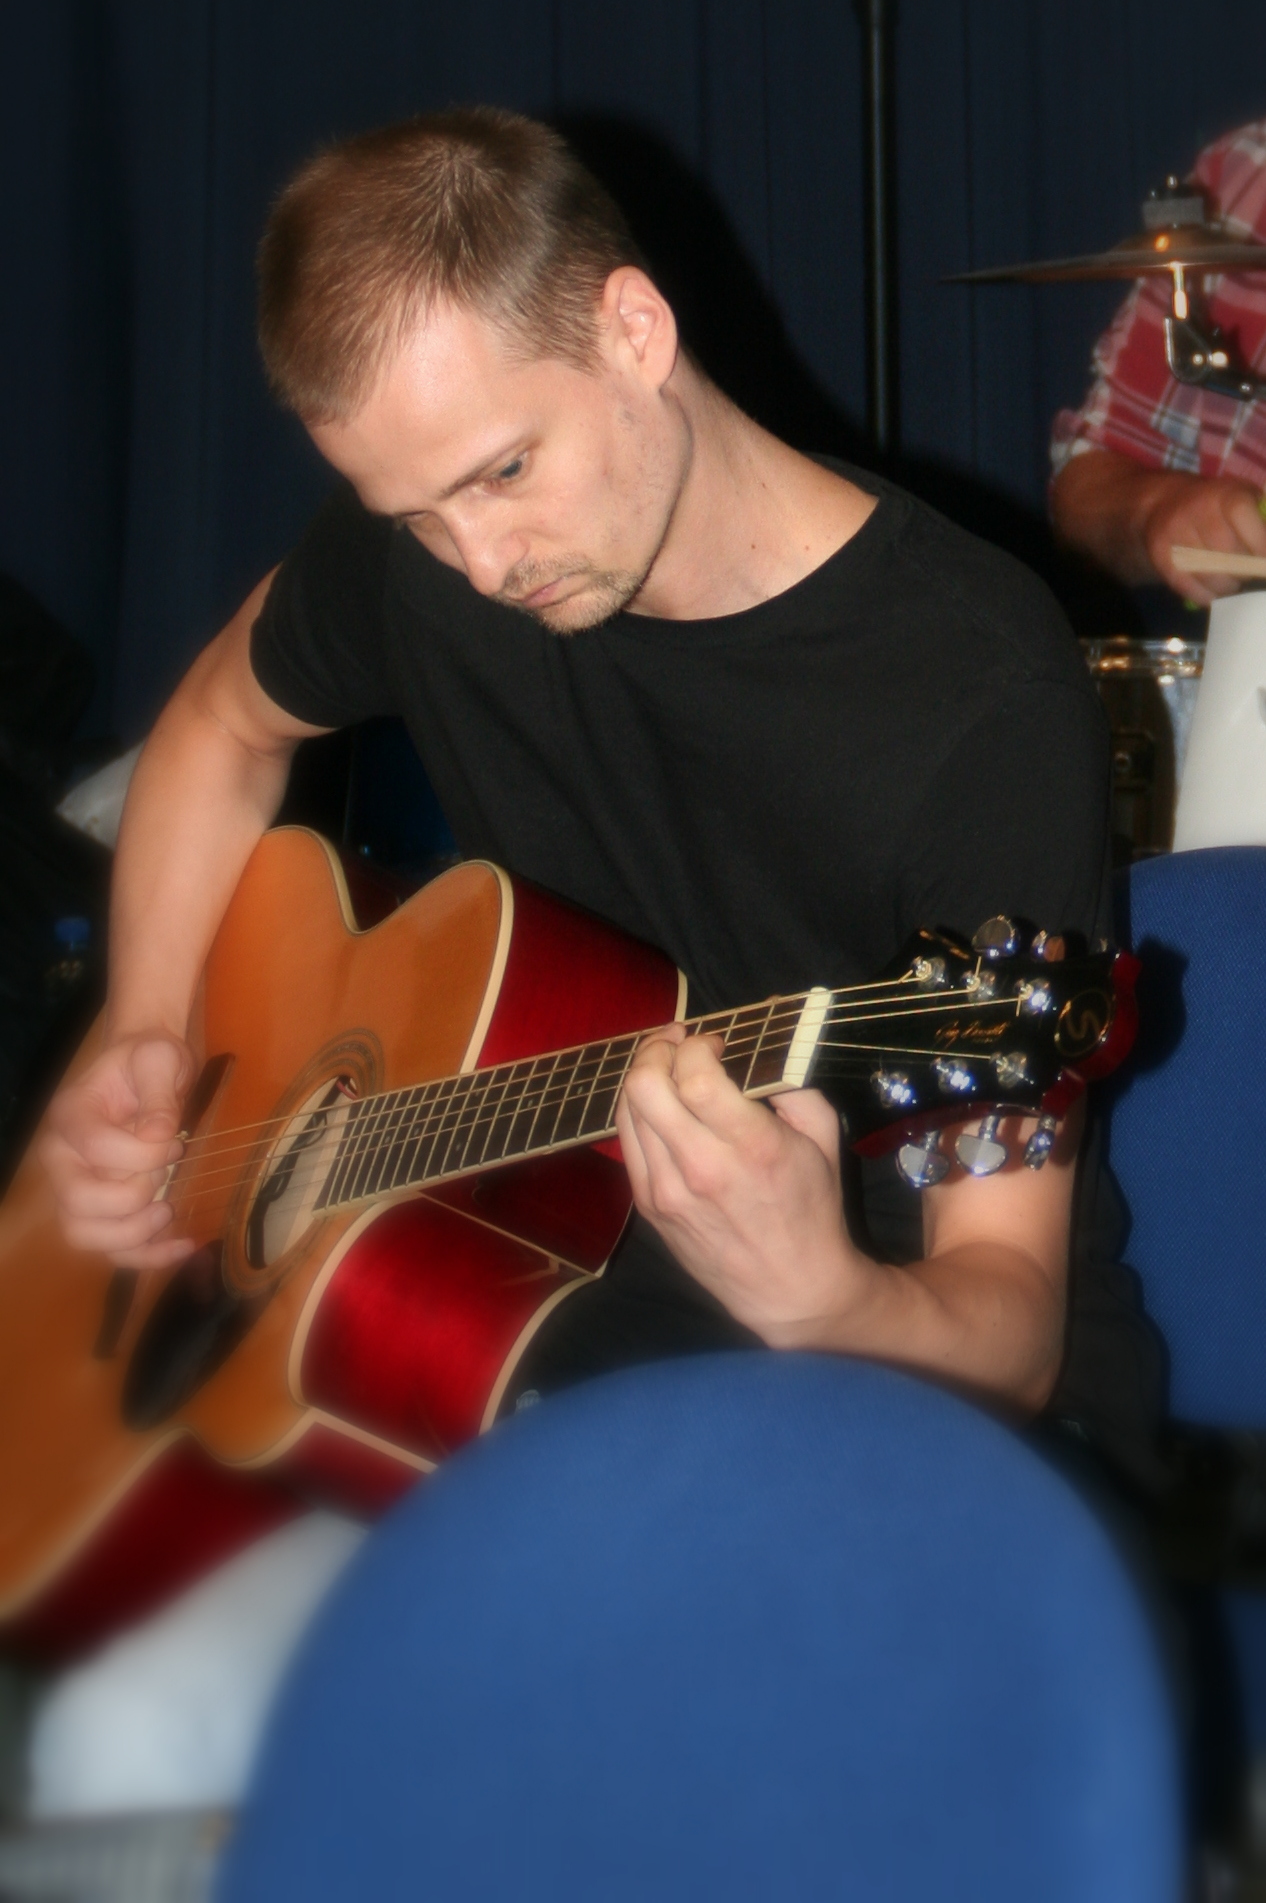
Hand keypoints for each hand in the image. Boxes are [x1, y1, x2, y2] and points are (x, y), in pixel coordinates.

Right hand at [40, 1032, 197, 1268]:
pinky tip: (185, 1246)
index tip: (175, 1140)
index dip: (141, 1153)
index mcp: (71, 1115)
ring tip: (168, 1211)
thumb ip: (160, 1092)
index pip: (94, 1147)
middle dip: (130, 1197)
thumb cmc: (149, 1062)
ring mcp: (77, 1187)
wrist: (147, 1072)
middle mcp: (63, 1157)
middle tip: (165, 1175)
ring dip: (132, 1235)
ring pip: (84, 1235)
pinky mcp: (102, 1210)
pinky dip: (148, 1256)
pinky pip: (112, 1249)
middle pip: (76, 1202)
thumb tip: (158, 1134)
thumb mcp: (160, 1060)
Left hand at [615, 1024, 880, 1345]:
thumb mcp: (824, 1137)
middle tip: (677, 1043)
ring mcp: (667, 1191)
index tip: (715, 1044)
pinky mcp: (649, 1207)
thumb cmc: (812, 1209)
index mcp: (751, 1146)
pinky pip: (626, 1141)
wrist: (791, 1287)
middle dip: (657, 1049)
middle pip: (644, 1085)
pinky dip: (638, 1112)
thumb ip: (791, 1085)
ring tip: (666, 1069)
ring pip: (627, 1109)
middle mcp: (701, 1167)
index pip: (694, 1074)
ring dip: (644, 1077)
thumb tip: (756, 1049)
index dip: (697, 1045)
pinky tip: (659, 1106)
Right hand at [1138, 472, 1265, 603]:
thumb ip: (1260, 518)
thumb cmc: (1215, 504)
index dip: (1259, 544)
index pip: (1243, 517)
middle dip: (1244, 570)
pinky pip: (1189, 587)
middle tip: (1247, 573)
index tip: (1264, 562)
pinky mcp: (1161, 556)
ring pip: (1210, 575)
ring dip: (1227, 586)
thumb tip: (1265, 554)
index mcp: (1224, 495)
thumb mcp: (1240, 496)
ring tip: (1231, 583)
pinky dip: (1206, 595)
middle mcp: (1198, 511)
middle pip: (1229, 553)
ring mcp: (1176, 535)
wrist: (1163, 503)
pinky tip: (1213, 591)